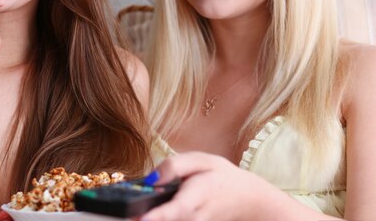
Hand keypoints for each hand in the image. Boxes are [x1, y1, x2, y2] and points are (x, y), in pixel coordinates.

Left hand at [140, 152, 261, 220]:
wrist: (247, 199)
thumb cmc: (221, 176)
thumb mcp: (201, 160)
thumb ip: (175, 166)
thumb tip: (150, 178)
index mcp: (200, 193)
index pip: (178, 208)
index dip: (159, 215)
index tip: (141, 218)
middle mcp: (197, 216)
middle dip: (148, 219)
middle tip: (128, 214)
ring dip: (154, 219)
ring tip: (135, 214)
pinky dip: (162, 219)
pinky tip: (152, 214)